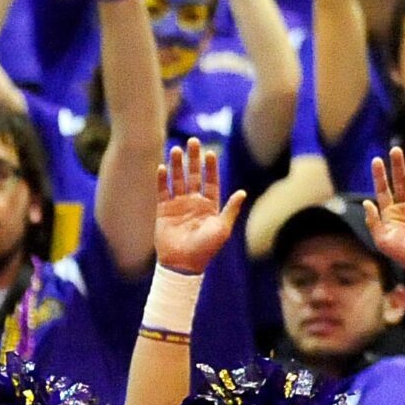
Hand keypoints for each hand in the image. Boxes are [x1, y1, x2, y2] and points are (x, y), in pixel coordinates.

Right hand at [154, 139, 241, 274]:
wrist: (183, 263)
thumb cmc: (206, 248)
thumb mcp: (223, 228)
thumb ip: (230, 209)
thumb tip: (242, 192)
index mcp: (210, 205)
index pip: (210, 181)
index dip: (210, 167)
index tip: (210, 152)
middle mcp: (193, 202)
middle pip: (193, 175)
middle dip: (193, 159)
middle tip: (192, 141)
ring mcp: (178, 205)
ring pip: (177, 180)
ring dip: (176, 165)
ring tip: (175, 149)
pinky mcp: (163, 211)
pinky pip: (162, 192)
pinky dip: (162, 180)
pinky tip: (161, 168)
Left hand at [365, 147, 404, 273]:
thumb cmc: (402, 254)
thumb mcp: (382, 239)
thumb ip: (373, 221)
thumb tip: (366, 202)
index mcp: (390, 213)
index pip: (383, 190)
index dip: (380, 175)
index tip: (377, 160)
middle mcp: (404, 208)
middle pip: (400, 183)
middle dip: (397, 167)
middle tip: (396, 150)